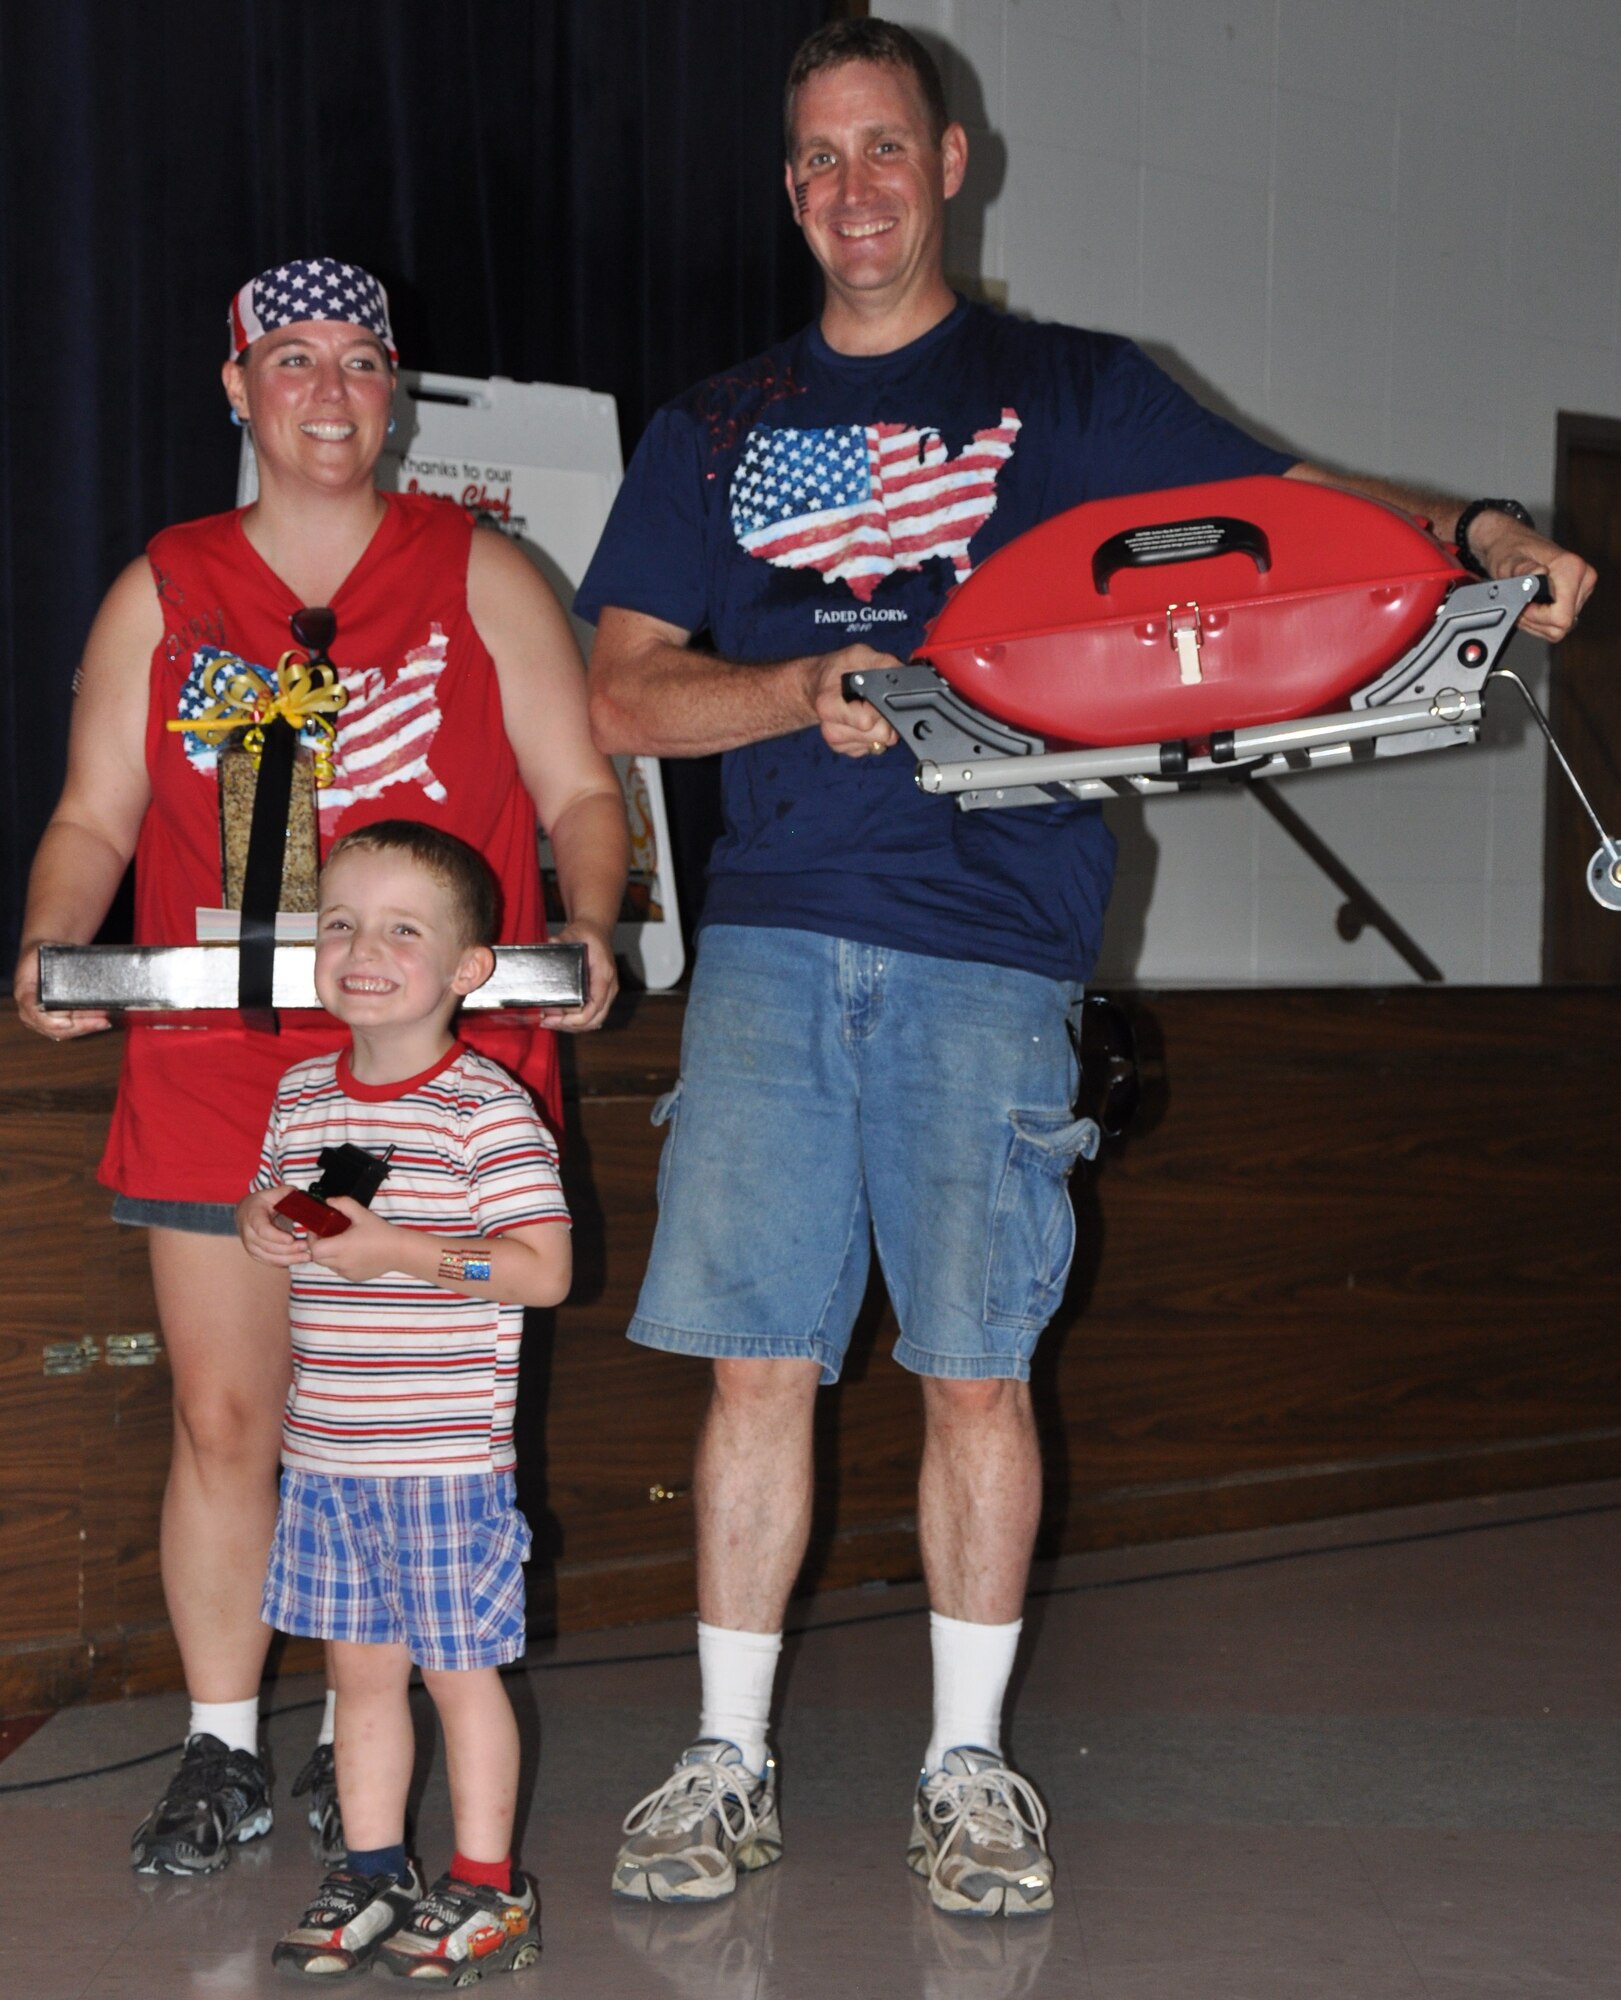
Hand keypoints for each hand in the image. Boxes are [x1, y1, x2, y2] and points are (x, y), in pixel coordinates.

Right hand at [12, 941, 111, 1039]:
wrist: (39, 958)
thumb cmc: (40, 954)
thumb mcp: (42, 950)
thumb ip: (51, 956)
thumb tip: (69, 960)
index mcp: (24, 994)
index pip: (35, 1013)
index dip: (51, 1022)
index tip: (68, 1022)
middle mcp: (30, 1011)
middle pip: (54, 1028)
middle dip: (80, 1026)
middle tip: (101, 1020)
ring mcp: (40, 1019)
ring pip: (63, 1032)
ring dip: (86, 1028)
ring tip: (104, 1021)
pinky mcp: (53, 1021)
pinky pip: (68, 1030)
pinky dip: (85, 1027)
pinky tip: (100, 1022)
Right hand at [236, 1187, 310, 1266]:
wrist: (245, 1212)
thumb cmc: (261, 1203)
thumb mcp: (272, 1193)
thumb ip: (286, 1193)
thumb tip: (300, 1196)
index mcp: (252, 1216)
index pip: (262, 1229)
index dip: (276, 1236)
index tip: (291, 1239)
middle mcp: (248, 1233)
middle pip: (267, 1246)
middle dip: (288, 1249)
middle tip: (306, 1247)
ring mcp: (250, 1246)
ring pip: (269, 1257)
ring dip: (289, 1259)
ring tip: (306, 1256)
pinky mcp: (256, 1254)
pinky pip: (270, 1262)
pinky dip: (285, 1262)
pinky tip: (298, 1259)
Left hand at [304, 1197, 403, 1282]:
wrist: (399, 1251)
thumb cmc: (381, 1231)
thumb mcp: (362, 1213)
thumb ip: (343, 1204)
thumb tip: (328, 1201)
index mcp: (342, 1247)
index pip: (314, 1249)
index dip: (312, 1239)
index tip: (318, 1229)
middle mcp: (342, 1263)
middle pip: (317, 1258)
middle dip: (318, 1246)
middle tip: (327, 1234)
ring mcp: (347, 1272)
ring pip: (327, 1264)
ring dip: (328, 1254)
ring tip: (341, 1243)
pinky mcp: (353, 1277)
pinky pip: (339, 1270)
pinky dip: (339, 1262)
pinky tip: (352, 1253)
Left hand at [541, 914, 618, 1032]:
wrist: (597, 932)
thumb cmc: (588, 935)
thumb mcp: (575, 933)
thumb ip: (563, 939)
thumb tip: (552, 942)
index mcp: (604, 975)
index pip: (595, 1006)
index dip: (577, 1018)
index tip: (558, 1018)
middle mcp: (608, 988)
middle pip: (594, 1020)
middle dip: (570, 1025)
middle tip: (547, 1021)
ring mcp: (606, 994)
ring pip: (593, 1022)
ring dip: (571, 1026)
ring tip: (549, 1021)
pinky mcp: (599, 997)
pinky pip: (591, 1017)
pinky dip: (575, 1022)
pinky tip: (559, 1019)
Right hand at [807, 645, 901, 758]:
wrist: (817, 687)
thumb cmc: (836, 670)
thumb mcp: (857, 655)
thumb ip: (882, 663)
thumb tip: (904, 673)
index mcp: (829, 705)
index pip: (866, 720)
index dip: (880, 708)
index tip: (876, 697)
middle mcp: (831, 728)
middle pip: (879, 735)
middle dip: (885, 718)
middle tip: (875, 702)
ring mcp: (839, 742)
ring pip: (880, 744)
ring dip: (881, 727)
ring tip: (870, 709)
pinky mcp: (847, 750)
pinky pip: (875, 749)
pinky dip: (875, 735)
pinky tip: (866, 720)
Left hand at [1467, 513, 1596, 643]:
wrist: (1508, 544)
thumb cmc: (1508, 551)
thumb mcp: (1508, 563)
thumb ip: (1523, 571)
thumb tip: (1538, 574)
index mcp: (1571, 568)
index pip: (1561, 618)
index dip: (1537, 617)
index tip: (1522, 604)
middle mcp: (1582, 577)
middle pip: (1562, 625)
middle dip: (1535, 621)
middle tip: (1520, 604)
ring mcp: (1582, 588)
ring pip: (1561, 626)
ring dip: (1537, 621)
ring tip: (1524, 603)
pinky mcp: (1577, 595)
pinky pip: (1560, 622)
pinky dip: (1541, 619)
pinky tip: (1532, 606)